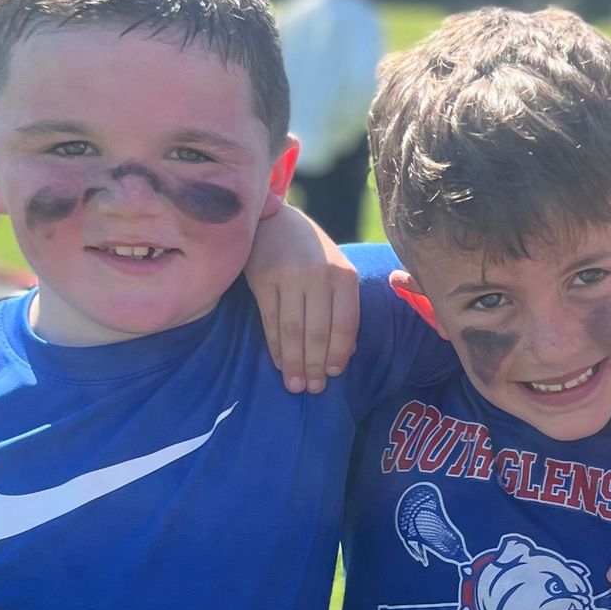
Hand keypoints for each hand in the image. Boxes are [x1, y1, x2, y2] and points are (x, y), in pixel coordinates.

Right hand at [243, 205, 360, 393]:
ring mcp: (290, 277)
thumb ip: (343, 307)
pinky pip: (270, 321)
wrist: (274, 219)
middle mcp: (319, 276)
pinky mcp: (263, 280)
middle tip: (313, 390)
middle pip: (318, 332)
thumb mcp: (336, 270)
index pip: (345, 324)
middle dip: (316, 365)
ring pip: (293, 331)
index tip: (333, 374)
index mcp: (344, 275)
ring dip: (295, 362)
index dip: (339, 353)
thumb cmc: (311, 252)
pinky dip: (275, 347)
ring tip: (295, 386)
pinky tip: (280, 364)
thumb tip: (347, 352)